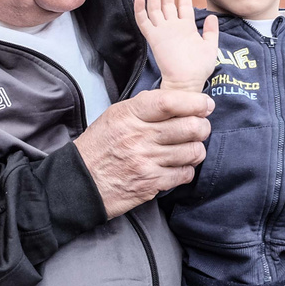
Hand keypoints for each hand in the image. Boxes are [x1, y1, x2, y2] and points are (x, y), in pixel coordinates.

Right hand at [73, 89, 212, 217]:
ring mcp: (147, 162)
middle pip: (190, 127)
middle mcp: (139, 137)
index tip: (205, 104)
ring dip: (196, 150)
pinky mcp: (151, 184)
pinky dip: (186, 170)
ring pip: (193, 152)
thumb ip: (143, 109)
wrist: (78, 183)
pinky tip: (178, 167)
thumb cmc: (98, 148)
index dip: (195, 102)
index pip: (169, 102)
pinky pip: (184, 174)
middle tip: (201, 128)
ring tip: (190, 149)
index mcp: (128, 115)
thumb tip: (179, 102)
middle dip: (203, 127)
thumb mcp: (114, 117)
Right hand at [134, 0, 217, 91]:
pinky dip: (140, 10)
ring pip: (156, 8)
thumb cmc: (199, 68)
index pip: (183, 4)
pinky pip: (144, 22)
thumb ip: (211, 31)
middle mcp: (173, 27)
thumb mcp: (210, 47)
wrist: (187, 82)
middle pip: (168, 2)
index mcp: (186, 27)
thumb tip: (213, 17)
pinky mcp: (154, 38)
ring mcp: (162, 31)